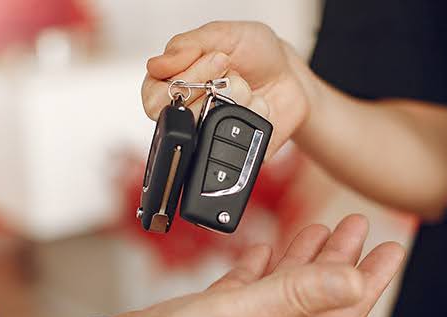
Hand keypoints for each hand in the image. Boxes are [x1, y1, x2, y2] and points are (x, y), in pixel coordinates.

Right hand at [114, 215, 404, 316]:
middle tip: (357, 225)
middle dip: (341, 258)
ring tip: (319, 228)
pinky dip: (262, 267)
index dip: (371, 278)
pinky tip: (265, 250)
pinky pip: (250, 290)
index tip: (393, 248)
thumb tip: (354, 282)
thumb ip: (300, 295)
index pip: (343, 309)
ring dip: (305, 258)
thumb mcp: (247, 315)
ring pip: (285, 289)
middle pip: (318, 295)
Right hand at [141, 21, 313, 156]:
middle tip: (231, 71)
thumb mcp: (222, 35)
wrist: (291, 74)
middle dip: (212, 88)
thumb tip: (156, 65)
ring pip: (207, 129)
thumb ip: (187, 46)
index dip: (184, 80)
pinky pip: (236, 144)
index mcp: (174, 83)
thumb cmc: (255, 53)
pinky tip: (259, 104)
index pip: (155, 96)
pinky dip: (254, 116)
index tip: (216, 61)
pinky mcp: (232, 150)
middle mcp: (187, 112)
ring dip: (236, 100)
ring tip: (247, 87)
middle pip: (178, 117)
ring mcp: (209, 133)